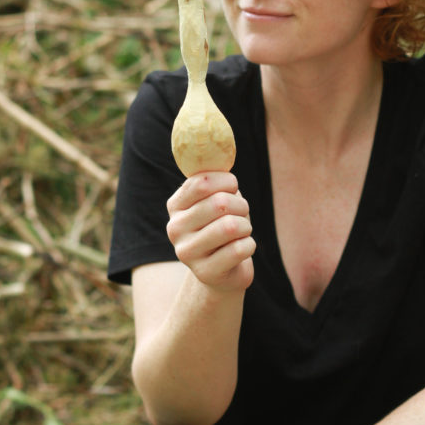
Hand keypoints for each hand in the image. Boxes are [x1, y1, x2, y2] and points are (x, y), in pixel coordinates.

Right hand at [166, 172, 254, 291]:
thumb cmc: (223, 227)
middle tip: (242, 214)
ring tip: (242, 231)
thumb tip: (220, 152)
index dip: (227, 181)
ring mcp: (187, 253)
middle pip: (219, 203)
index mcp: (175, 206)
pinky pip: (240, 249)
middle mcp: (175, 229)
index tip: (233, 188)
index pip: (202, 182)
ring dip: (246, 226)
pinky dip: (250, 245)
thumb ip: (217, 180)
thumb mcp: (217, 200)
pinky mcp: (205, 273)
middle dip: (241, 206)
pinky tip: (242, 249)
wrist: (222, 272)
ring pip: (230, 226)